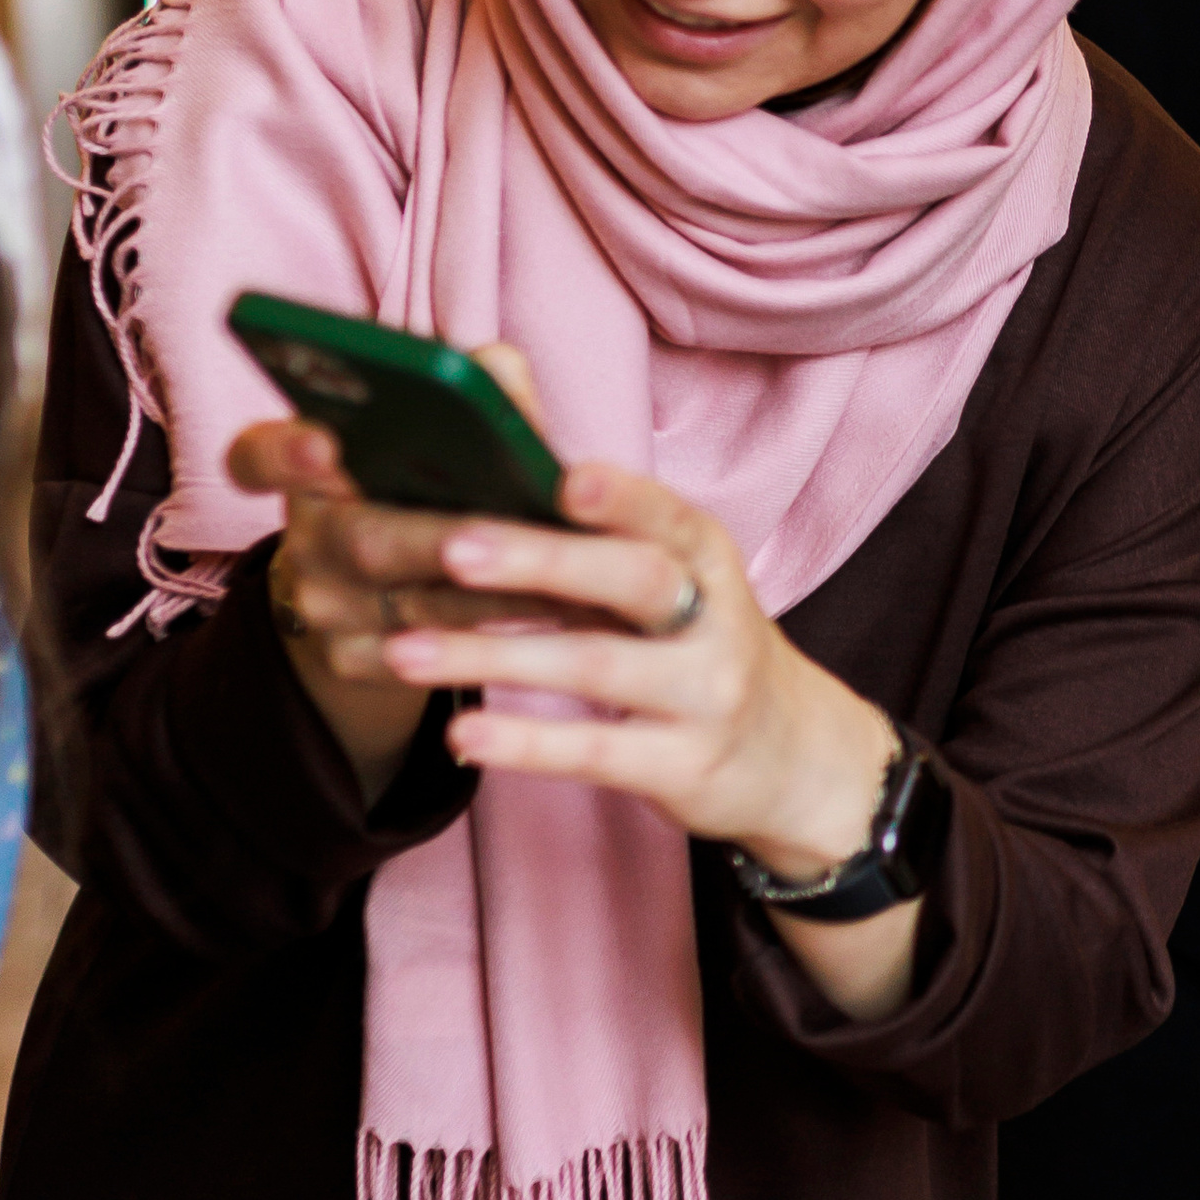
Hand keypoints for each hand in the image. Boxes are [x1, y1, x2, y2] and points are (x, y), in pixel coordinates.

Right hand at [228, 346, 586, 800]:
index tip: (324, 445)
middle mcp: (305, 537)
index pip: (258, 455)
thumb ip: (473, 391)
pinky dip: (500, 639)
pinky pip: (428, 661)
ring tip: (573, 574)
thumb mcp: (442, 436)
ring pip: (412, 605)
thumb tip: (497, 371)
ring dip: (497, 592)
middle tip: (509, 532)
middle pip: (363, 541)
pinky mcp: (352, 662)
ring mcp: (323, 608)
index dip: (283, 452)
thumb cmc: (433, 487)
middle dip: (443, 538)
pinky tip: (565, 619)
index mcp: (311, 467)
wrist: (391, 589)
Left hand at [383, 458, 917, 1021]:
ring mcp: (707, 696)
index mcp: (707, 557)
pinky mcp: (685, 765)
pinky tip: (463, 735)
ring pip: (598, 666)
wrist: (793, 758)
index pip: (667, 515)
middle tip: (452, 546)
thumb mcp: (675, 580)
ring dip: (497, 655)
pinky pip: (597, 750)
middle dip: (543, 560)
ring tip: (405, 650)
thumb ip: (597, 528)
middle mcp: (718, 620)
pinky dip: (527, 741)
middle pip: (635, 579)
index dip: (621, 496)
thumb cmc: (699, 647)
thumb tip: (496, 433)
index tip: (563, 479)